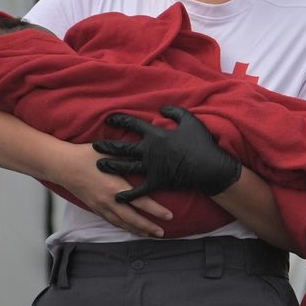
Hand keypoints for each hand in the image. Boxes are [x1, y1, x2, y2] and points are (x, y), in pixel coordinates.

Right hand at [50, 143, 172, 236]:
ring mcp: (101, 206)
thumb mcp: (109, 153)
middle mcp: (109, 200)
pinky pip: (112, 221)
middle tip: (162, 232)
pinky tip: (130, 229)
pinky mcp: (94, 208)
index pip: (141, 202)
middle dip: (149, 227)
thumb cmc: (85, 156)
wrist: (62, 166)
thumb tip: (147, 154)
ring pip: (122, 223)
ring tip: (150, 234)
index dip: (156, 210)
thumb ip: (127, 157)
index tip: (170, 216)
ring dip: (137, 230)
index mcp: (115, 186)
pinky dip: (123, 227)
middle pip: (133, 219)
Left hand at [93, 105, 240, 202]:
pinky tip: (117, 196)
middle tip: (95, 145)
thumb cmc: (201, 143)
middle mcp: (149, 150)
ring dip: (111, 166)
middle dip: (107, 146)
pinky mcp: (157, 182)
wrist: (210, 167)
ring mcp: (151, 167)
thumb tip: (162, 108)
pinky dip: (127, 194)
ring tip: (99, 165)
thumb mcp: (190, 121)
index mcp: (156, 135)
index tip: (109, 119)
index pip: (133, 124)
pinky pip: (138, 190)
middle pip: (123, 147)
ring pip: (125, 167)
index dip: (120, 120)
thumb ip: (175, 112)